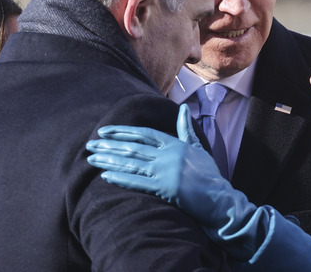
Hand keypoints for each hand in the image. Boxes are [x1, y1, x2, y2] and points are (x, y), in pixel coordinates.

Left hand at [86, 104, 265, 258]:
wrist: (220, 200)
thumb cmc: (209, 176)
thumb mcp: (198, 149)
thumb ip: (186, 130)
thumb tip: (183, 109)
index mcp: (174, 144)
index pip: (143, 133)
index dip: (122, 132)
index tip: (104, 132)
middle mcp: (168, 154)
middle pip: (132, 147)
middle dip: (109, 147)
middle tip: (89, 146)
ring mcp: (166, 171)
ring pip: (131, 163)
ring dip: (109, 161)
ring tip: (91, 159)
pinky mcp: (165, 188)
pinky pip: (138, 182)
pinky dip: (120, 179)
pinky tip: (105, 176)